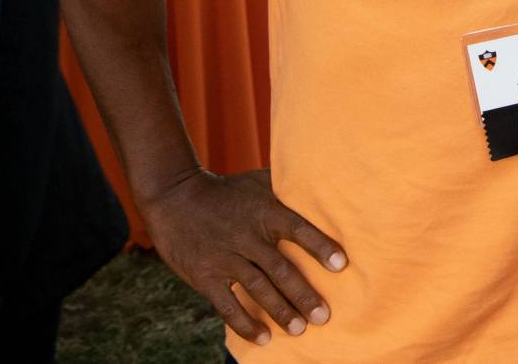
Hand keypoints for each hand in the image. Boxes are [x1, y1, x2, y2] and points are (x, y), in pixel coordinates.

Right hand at [141, 168, 346, 345]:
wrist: (176, 198)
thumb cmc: (227, 190)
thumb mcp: (259, 181)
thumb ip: (288, 186)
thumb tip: (325, 179)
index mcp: (266, 212)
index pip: (298, 229)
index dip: (320, 246)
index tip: (341, 265)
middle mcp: (248, 237)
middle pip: (281, 268)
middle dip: (303, 294)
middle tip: (323, 316)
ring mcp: (226, 258)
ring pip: (258, 289)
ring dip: (280, 311)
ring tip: (300, 329)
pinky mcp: (206, 277)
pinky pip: (228, 305)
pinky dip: (245, 323)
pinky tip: (263, 338)